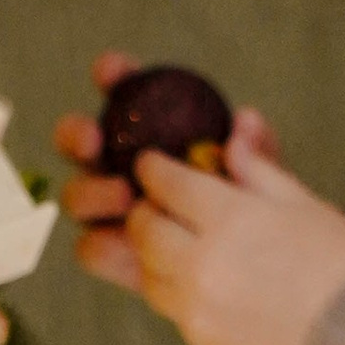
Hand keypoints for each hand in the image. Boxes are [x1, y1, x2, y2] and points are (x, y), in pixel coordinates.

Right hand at [56, 52, 286, 252]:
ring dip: (90, 191)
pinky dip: (101, 242)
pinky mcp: (112, 253)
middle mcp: (117, 165)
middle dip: (76, 133)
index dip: (112, 76)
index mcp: (149, 132)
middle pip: (78, 141)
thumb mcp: (269, 181)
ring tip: (123, 196)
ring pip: (76, 196)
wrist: (259, 274)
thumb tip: (246, 119)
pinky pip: (90, 247)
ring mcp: (109, 211)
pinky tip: (124, 239)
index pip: (122, 93)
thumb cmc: (255, 214)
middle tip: (96, 137)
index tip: (114, 70)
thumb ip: (260, 153)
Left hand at [110, 135, 344, 344]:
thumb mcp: (303, 205)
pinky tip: (198, 282)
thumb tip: (233, 135)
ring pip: (148, 271)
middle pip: (146, 228)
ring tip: (173, 243)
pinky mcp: (201, 340)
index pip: (169, 184)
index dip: (154, 170)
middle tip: (156, 204)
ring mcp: (198, 306)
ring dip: (153, 252)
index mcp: (231, 218)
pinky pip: (169, 307)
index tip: (152, 165)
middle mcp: (203, 262)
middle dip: (145, 210)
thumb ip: (259, 170)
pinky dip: (173, 288)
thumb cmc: (339, 265)